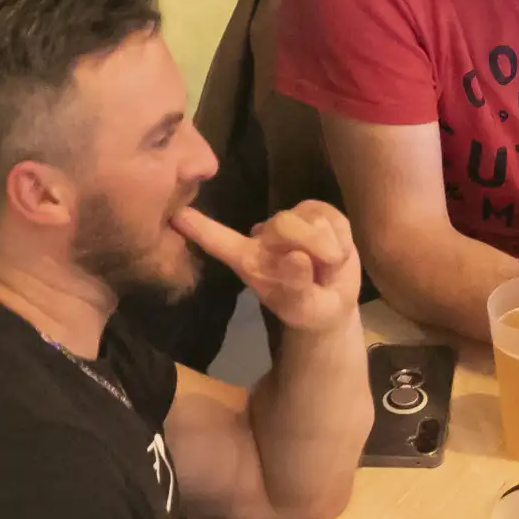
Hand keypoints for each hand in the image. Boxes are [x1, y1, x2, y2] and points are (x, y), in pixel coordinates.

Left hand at [173, 202, 360, 332]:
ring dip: (328, 249)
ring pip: (312, 221)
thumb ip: (297, 286)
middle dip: (309, 245)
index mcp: (248, 260)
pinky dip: (341, 240)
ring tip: (326, 267)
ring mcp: (291, 219)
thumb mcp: (302, 307)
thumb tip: (297, 256)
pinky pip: (333, 218)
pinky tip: (335, 254)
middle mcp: (264, 235)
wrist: (334, 300)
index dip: (200, 228)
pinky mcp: (318, 211)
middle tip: (320, 271)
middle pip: (284, 225)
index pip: (220, 241)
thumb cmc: (308, 307)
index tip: (176, 215)